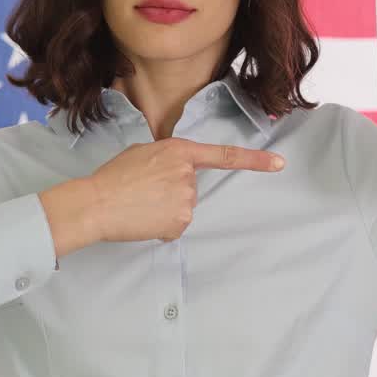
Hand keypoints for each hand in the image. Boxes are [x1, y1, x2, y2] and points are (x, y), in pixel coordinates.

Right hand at [83, 138, 285, 243]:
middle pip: (191, 188)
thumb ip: (167, 158)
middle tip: (143, 191)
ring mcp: (186, 199)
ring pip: (182, 208)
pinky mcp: (180, 221)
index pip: (225, 156)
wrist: (97, 203)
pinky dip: (161, 226)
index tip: (279, 164)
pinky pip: (175, 226)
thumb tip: (174, 171)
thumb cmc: (113, 177)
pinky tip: (143, 219)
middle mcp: (188, 174)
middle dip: (171, 192)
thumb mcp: (143, 152)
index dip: (255, 161)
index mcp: (180, 151)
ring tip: (139, 204)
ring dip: (165, 210)